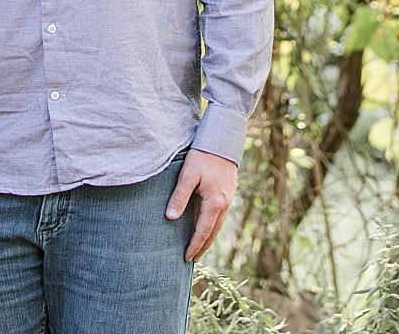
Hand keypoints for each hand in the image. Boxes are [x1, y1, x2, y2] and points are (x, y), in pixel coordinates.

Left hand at [165, 148, 237, 262]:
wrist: (222, 140)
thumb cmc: (203, 156)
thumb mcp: (188, 175)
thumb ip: (179, 197)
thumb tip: (170, 218)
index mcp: (215, 203)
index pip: (203, 231)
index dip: (194, 246)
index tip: (186, 258)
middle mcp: (225, 204)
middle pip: (213, 232)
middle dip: (202, 247)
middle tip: (192, 259)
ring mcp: (228, 199)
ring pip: (218, 225)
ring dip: (208, 237)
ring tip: (198, 247)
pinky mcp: (228, 193)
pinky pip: (219, 215)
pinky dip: (212, 225)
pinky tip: (205, 226)